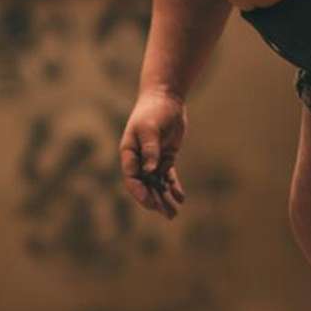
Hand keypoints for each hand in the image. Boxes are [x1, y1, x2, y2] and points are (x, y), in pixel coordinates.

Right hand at [119, 91, 187, 219]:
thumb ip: (150, 150)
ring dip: (164, 198)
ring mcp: (152, 159)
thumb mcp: (150, 129)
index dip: (140, 192)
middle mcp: (139, 159)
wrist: (165, 97)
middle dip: (155, 200)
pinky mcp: (165, 156)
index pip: (132, 178)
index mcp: (129, 153)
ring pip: (157, 183)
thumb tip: (151, 172)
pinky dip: (173, 187)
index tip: (150, 203)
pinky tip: (180, 197)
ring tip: (174, 213)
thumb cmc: (153, 111)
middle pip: (146, 185)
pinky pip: (168, 176)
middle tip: (167, 214)